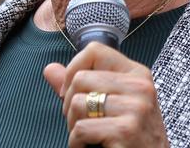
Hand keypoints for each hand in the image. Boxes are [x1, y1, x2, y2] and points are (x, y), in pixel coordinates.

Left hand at [43, 42, 169, 147]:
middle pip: (80, 78)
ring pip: (78, 103)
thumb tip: (49, 69)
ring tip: (85, 136)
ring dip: (73, 125)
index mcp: (137, 74)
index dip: (73, 68)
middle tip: (79, 121)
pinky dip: (76, 143)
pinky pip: (81, 129)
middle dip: (69, 103)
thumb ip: (80, 85)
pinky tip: (86, 147)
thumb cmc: (130, 136)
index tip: (70, 91)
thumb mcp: (111, 104)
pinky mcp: (126, 131)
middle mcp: (140, 86)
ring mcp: (136, 108)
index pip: (94, 50)